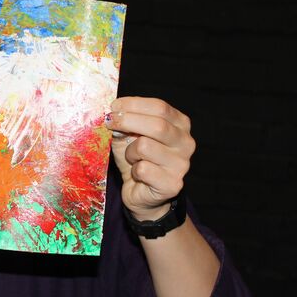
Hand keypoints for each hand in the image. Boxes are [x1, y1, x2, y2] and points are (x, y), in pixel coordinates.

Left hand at [105, 97, 194, 218]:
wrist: (140, 192)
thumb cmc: (136, 159)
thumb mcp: (128, 135)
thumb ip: (125, 122)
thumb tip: (115, 113)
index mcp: (180, 125)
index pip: (160, 107)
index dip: (134, 104)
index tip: (114, 106)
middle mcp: (186, 142)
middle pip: (157, 125)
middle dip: (127, 120)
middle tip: (110, 122)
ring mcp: (182, 164)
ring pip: (145, 147)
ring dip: (129, 152)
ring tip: (131, 158)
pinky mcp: (172, 184)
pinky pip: (143, 169)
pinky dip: (133, 170)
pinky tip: (138, 174)